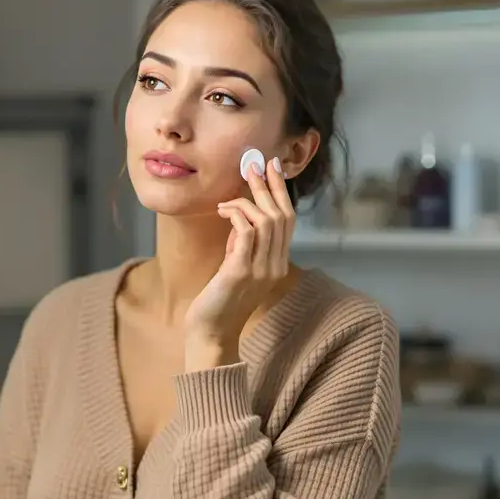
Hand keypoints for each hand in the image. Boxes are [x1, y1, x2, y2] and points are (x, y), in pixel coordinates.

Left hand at [184, 156, 295, 369]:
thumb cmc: (218, 301)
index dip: (281, 192)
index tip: (272, 168)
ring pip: (267, 221)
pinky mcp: (241, 272)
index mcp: (276, 264)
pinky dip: (236, 216)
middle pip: (282, 216)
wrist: (211, 333)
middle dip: (268, 187)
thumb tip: (240, 220)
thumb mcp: (235, 268)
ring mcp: (260, 270)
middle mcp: (275, 266)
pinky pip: (246, 233)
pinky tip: (223, 211)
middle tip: (253, 165)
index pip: (288, 221)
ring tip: (232, 192)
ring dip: (250, 199)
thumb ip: (242, 246)